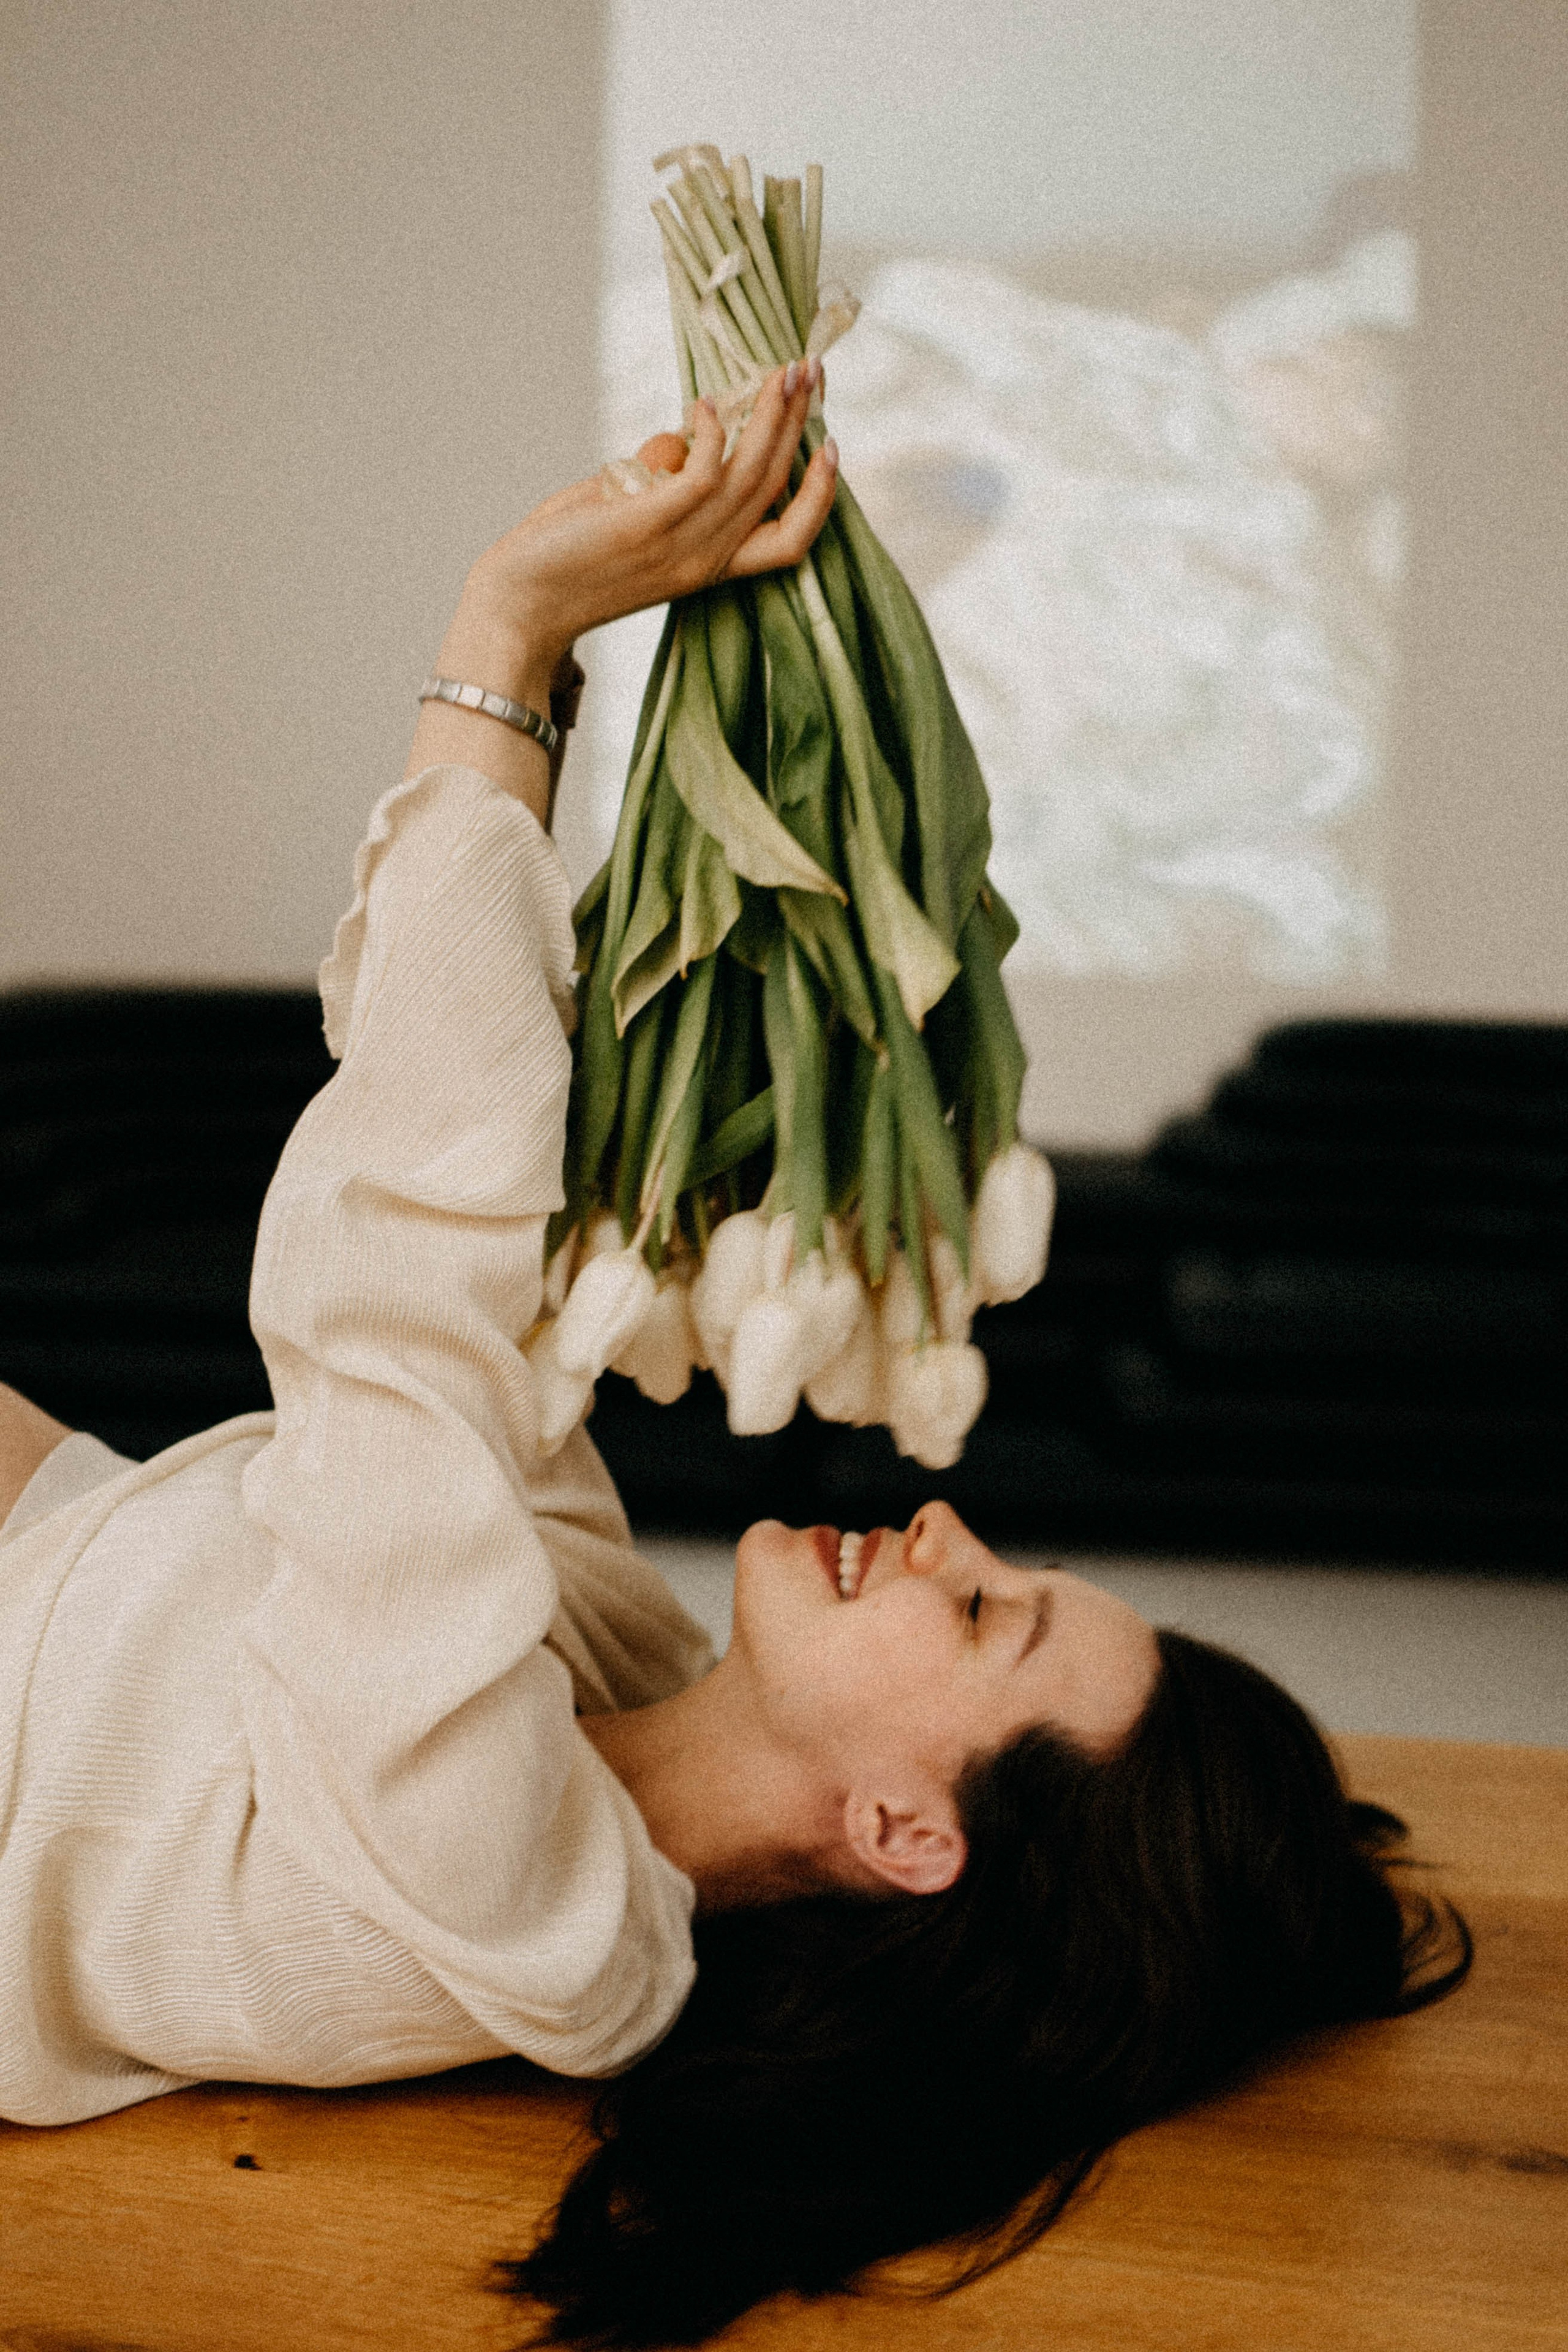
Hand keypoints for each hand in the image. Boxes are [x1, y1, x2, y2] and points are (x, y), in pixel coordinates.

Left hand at [469, 357, 835, 680]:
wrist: (519, 606)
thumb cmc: (568, 557)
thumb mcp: (629, 513)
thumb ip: (662, 478)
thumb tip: (683, 434)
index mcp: (710, 566)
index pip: (790, 539)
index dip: (819, 494)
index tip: (830, 444)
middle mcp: (705, 560)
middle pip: (774, 489)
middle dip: (797, 424)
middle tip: (807, 370)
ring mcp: (679, 546)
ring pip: (749, 476)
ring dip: (768, 417)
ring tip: (779, 371)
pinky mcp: (646, 526)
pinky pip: (702, 474)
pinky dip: (713, 433)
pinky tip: (706, 404)